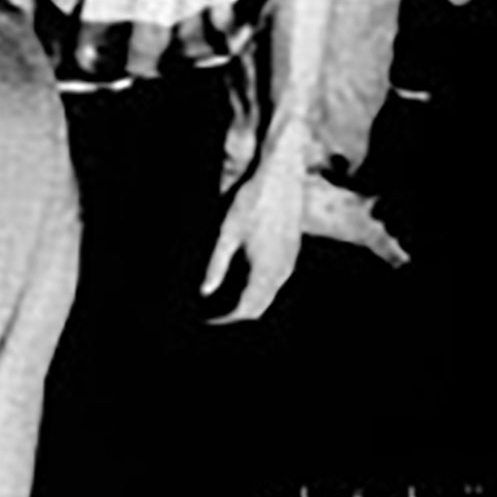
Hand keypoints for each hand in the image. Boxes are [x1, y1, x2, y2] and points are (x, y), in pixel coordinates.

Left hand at [202, 123, 308, 323]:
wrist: (281, 177)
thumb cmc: (251, 201)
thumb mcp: (227, 232)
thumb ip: (216, 264)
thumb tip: (205, 291)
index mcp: (265, 270)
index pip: (246, 309)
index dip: (225, 318)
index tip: (206, 319)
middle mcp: (281, 271)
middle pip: (259, 306)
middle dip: (236, 314)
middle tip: (211, 313)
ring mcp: (289, 261)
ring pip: (269, 294)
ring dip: (248, 301)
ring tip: (222, 300)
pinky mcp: (291, 251)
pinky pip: (275, 281)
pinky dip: (258, 288)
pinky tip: (241, 279)